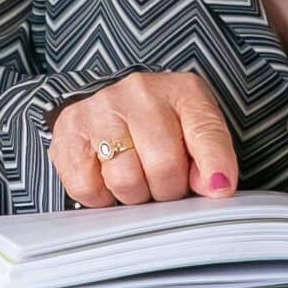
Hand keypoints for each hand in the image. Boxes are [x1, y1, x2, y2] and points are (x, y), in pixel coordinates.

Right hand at [49, 72, 239, 208]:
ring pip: (125, 180)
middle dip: (167, 189)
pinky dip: (100, 196)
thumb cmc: (162, 125)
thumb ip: (211, 157)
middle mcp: (140, 92)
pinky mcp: (68, 129)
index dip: (215, 166)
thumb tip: (215, 186)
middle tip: (163, 182)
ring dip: (134, 195)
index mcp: (182, 91)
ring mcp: (101, 108)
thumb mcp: (196, 131)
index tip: (219, 188)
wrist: (113, 107)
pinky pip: (86, 187)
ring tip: (136, 178)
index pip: (205, 132)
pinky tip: (108, 178)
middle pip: (163, 166)